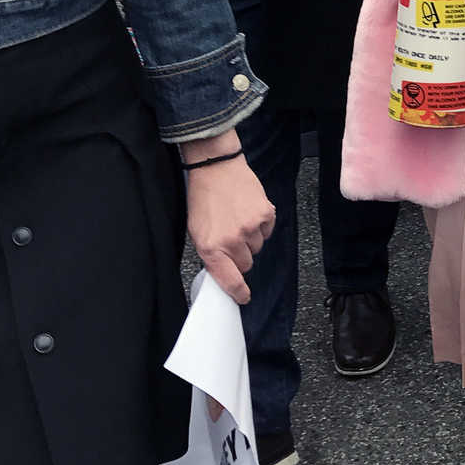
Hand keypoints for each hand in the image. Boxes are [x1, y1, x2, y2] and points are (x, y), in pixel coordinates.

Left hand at [183, 140, 274, 304]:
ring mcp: (250, 227)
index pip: (230, 280)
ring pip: (258, 247)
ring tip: (238, 219)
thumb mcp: (197, 231)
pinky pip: (267, 231)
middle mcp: (231, 240)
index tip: (243, 297)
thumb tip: (226, 272)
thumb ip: (211, 254)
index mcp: (210, 247)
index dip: (239, 292)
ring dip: (250, 238)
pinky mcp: (265, 214)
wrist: (216, 168)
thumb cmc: (204, 198)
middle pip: (246, 264)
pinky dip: (261, 225)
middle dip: (240, 255)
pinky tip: (248, 211)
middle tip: (231, 236)